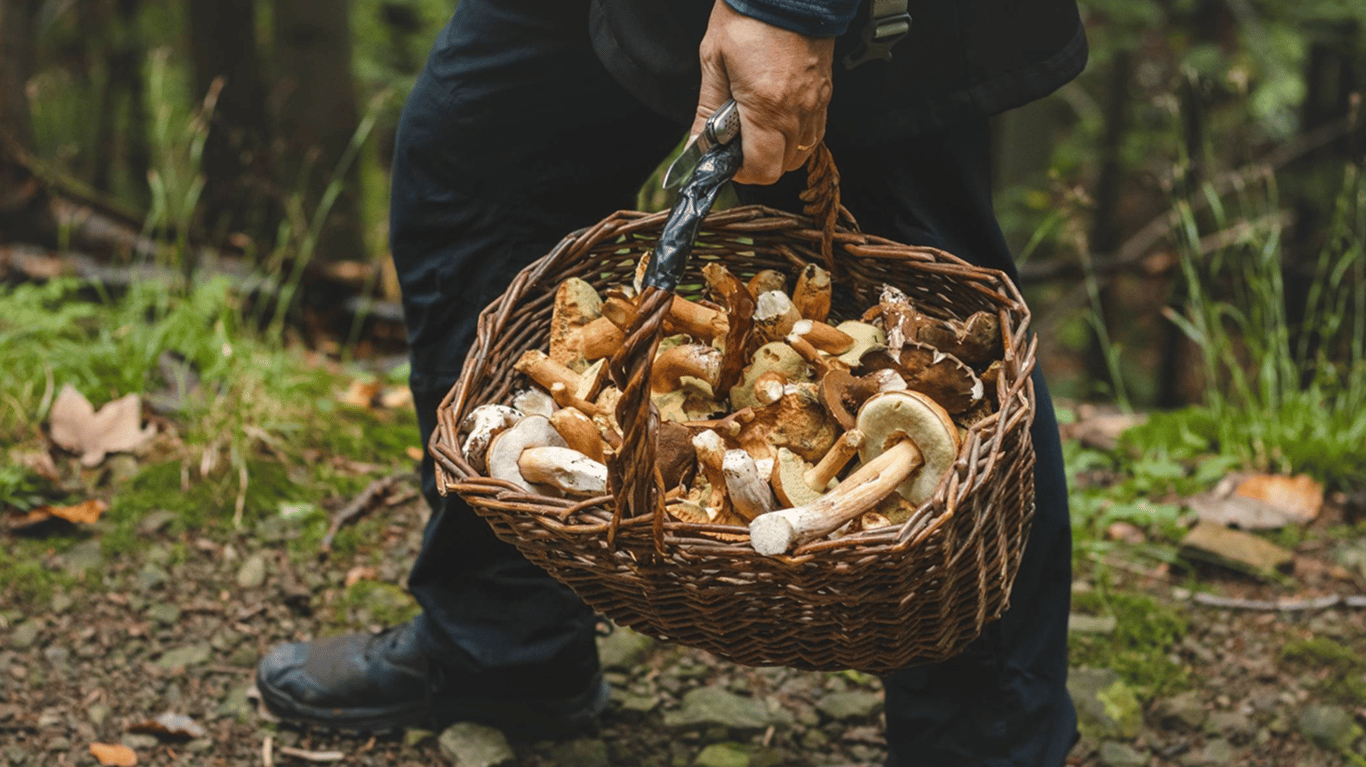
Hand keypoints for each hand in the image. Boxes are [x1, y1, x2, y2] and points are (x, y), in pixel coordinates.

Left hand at [692, 1, 834, 185]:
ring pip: (801, 153)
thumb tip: (695, 146)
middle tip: (736, 141)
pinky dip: (796, 135)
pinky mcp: (826, 91)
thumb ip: (706, 110)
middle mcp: (797, 111)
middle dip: (756, 163)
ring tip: (756, 127)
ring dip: (777, 151)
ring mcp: (816, 102)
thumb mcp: (714, 60)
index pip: (761, 170)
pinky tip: (777, 116)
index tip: (724, 158)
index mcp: (767, 107)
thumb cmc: (749, 13)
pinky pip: (815, 131)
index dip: (739, 173)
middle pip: (782, 168)